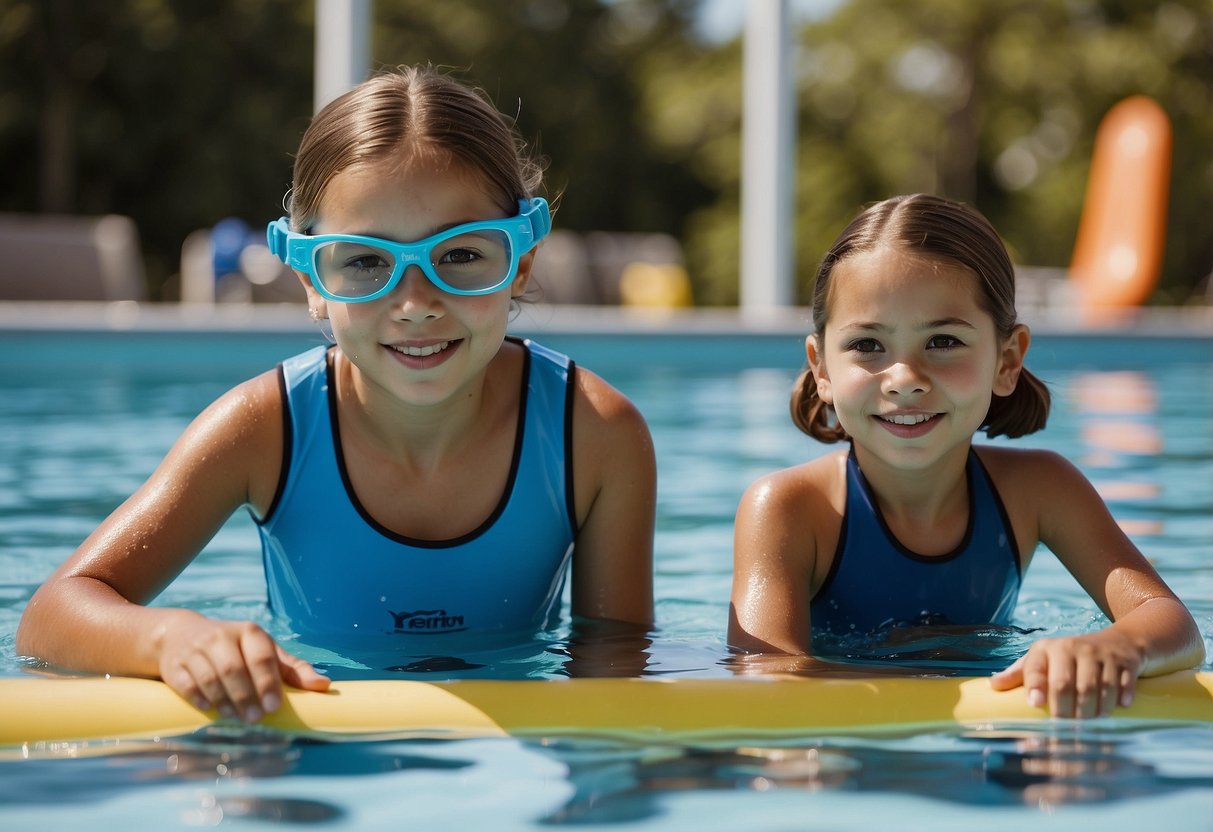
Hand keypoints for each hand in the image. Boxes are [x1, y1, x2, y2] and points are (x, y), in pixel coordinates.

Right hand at [157, 613, 329, 721]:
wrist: (182, 635)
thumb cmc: (237, 649)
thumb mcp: (266, 651)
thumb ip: (293, 670)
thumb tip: (324, 686)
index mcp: (249, 632)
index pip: (261, 656)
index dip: (268, 682)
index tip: (274, 706)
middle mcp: (222, 637)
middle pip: (234, 669)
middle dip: (246, 695)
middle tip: (255, 718)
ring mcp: (196, 650)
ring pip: (210, 676)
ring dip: (224, 700)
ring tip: (235, 717)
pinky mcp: (175, 664)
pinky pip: (186, 682)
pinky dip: (198, 696)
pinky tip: (209, 708)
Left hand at [989, 630, 1143, 717]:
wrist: (1117, 642)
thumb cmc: (1068, 657)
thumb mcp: (1042, 659)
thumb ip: (1020, 673)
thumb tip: (992, 685)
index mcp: (1046, 649)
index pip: (1036, 669)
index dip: (1035, 687)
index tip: (1035, 704)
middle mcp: (1072, 648)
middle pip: (1065, 684)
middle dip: (1064, 711)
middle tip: (1065, 731)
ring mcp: (1100, 654)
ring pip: (1096, 688)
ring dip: (1094, 711)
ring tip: (1090, 724)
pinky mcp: (1124, 661)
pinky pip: (1123, 683)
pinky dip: (1122, 698)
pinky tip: (1120, 707)